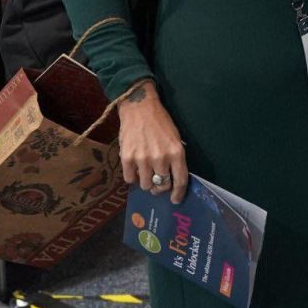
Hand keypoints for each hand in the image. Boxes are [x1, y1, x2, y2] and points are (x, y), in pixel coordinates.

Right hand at [117, 81, 188, 204]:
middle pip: (162, 186)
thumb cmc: (160, 122)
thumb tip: (173, 178)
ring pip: (146, 185)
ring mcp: (143, 159)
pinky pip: (130, 180)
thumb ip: (175, 158)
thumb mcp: (176, 138)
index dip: (178, 193)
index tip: (175, 200)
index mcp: (176, 152)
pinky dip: (133, 177)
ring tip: (145, 172)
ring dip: (146, 182)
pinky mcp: (127, 158)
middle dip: (161, 187)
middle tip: (158, 182)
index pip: (180, 180)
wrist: (139, 108)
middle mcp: (161, 158)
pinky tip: (135, 168)